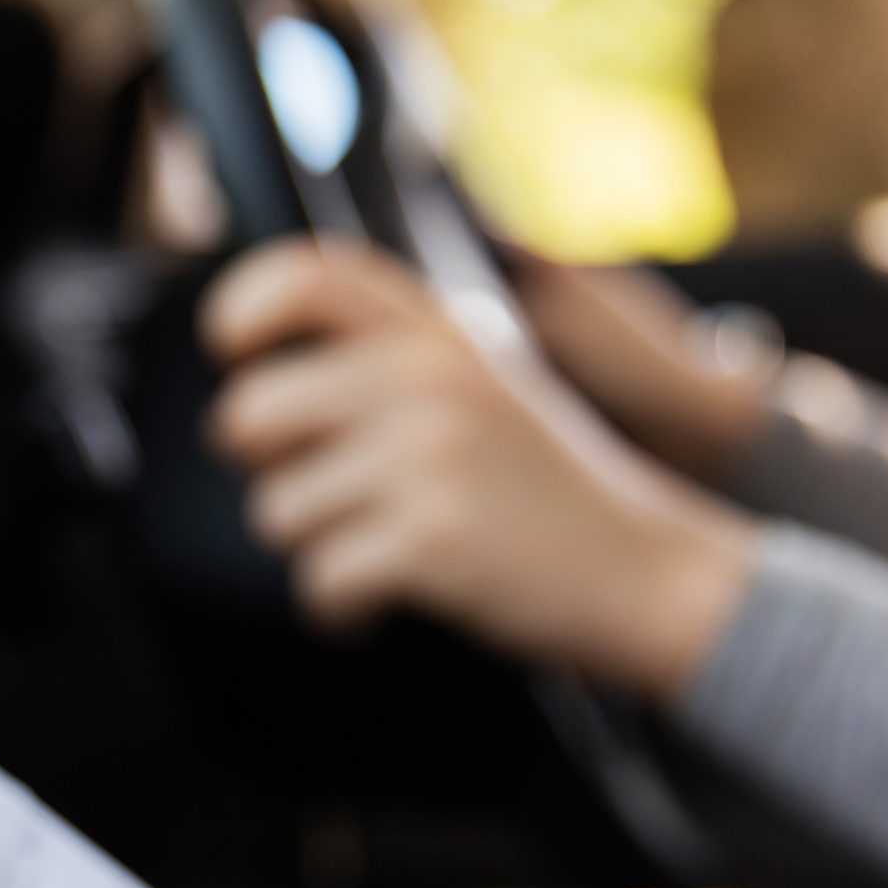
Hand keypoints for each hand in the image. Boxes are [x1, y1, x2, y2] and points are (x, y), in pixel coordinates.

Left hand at [199, 237, 755, 699]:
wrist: (651, 575)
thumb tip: (260, 380)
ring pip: (276, 512)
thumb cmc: (554, 492)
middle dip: (274, 474)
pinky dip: (343, 611)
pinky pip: (318, 582)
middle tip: (331, 503)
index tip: (236, 358)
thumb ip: (391, 360)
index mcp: (438, 332)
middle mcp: (427, 380)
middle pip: (249, 416)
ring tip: (386, 552)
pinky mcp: (428, 539)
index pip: (303, 276)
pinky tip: (388, 602)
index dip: (240, 313)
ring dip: (317, 550)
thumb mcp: (486, 385)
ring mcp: (427, 457)